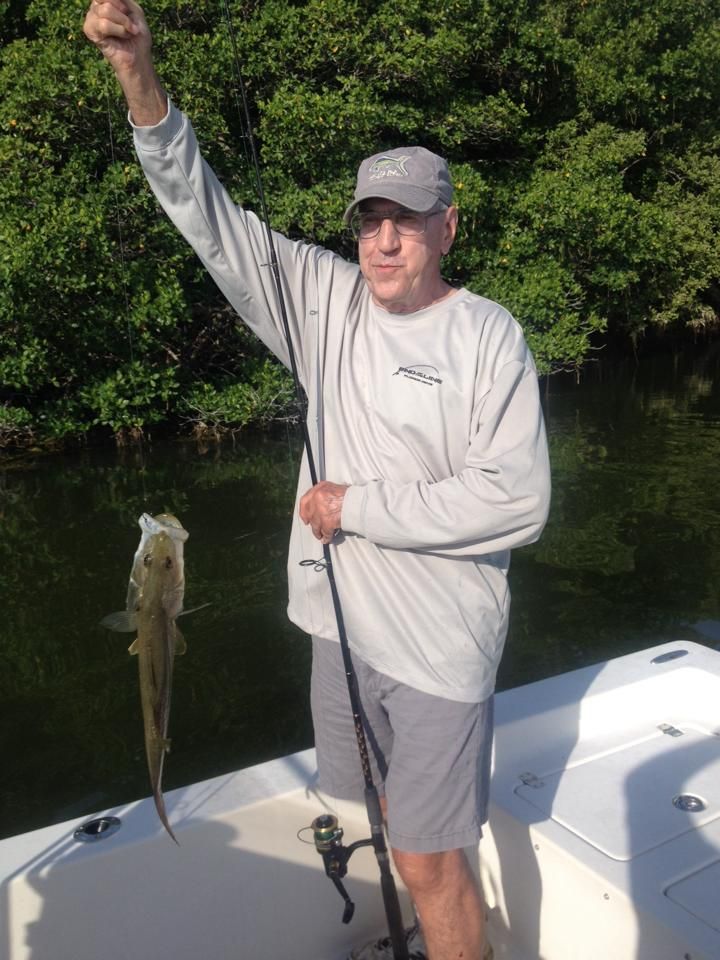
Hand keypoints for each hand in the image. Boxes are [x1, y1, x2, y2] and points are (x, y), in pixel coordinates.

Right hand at [83, 0, 166, 124]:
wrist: (138, 57)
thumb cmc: (137, 36)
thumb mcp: (134, 11)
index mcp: (106, 1)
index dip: (119, 2)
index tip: (128, 12)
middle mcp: (97, 7)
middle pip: (106, 0)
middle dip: (124, 15)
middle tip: (131, 27)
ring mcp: (91, 18)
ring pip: (105, 11)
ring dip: (122, 24)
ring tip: (127, 34)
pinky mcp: (89, 31)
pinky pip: (102, 25)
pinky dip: (117, 31)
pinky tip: (120, 38)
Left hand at [299, 482, 348, 543]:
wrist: (359, 502)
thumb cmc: (351, 495)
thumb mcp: (334, 488)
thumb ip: (324, 495)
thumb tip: (320, 504)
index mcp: (319, 489)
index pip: (304, 501)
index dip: (303, 512)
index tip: (305, 518)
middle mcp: (317, 498)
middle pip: (310, 515)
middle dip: (312, 524)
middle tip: (314, 529)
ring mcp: (321, 511)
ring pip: (315, 526)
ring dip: (318, 532)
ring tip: (321, 536)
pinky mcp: (327, 522)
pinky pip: (325, 533)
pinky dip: (326, 537)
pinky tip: (327, 540)